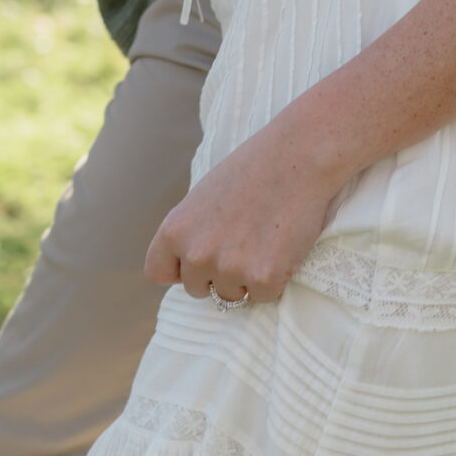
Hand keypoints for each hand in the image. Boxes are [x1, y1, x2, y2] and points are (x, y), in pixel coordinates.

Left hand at [145, 111, 342, 304]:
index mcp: (174, 231)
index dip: (180, 270)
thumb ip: (191, 232)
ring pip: (231, 296)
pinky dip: (275, 280)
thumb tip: (189, 262)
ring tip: (264, 242)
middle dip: (216, 276)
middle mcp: (195, 254)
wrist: (298, 159)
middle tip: (242, 246)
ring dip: (246, 279)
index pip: (157, 273)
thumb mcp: (202, 198)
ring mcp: (228, 270)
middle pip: (197, 290)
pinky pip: (264, 296)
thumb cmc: (253, 170)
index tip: (197, 263)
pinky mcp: (263, 279)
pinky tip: (282, 248)